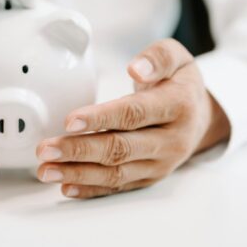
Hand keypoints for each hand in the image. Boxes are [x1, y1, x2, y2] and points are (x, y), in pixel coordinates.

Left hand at [35, 39, 229, 198]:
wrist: (201, 115)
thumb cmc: (179, 82)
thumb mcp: (177, 57)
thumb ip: (157, 58)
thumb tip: (136, 68)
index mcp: (178, 106)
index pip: (134, 114)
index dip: (101, 118)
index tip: (69, 121)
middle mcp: (171, 140)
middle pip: (120, 148)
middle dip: (79, 150)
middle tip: (45, 150)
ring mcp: (161, 163)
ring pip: (116, 173)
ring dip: (78, 173)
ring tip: (46, 170)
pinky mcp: (150, 178)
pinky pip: (119, 186)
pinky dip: (91, 189)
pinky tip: (65, 187)